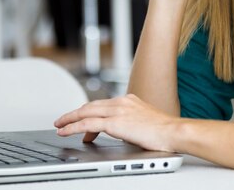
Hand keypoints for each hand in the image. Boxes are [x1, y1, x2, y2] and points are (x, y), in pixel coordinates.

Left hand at [54, 94, 179, 152]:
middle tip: (63, 120)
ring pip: (85, 113)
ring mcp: (117, 111)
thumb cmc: (164, 131)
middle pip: (90, 106)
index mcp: (128, 100)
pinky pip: (87, 124)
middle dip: (74, 114)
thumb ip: (131, 122)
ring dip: (69, 119)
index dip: (87, 112)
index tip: (79, 119)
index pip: (101, 104)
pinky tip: (65, 132)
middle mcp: (121, 102)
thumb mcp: (144, 121)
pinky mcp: (114, 123)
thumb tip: (123, 131)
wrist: (173, 131)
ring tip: (60, 126)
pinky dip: (73, 127)